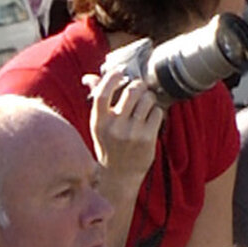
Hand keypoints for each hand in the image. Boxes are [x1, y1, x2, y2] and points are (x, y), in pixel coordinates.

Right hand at [86, 66, 162, 182]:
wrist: (119, 175)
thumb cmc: (108, 144)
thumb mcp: (98, 124)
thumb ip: (96, 100)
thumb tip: (89, 77)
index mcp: (99, 121)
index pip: (102, 93)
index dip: (112, 78)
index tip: (120, 71)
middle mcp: (114, 127)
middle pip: (132, 91)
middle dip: (139, 86)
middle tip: (140, 89)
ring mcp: (131, 133)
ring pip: (147, 99)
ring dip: (149, 98)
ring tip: (145, 106)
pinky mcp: (147, 138)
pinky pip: (157, 112)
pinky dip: (156, 112)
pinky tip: (150, 119)